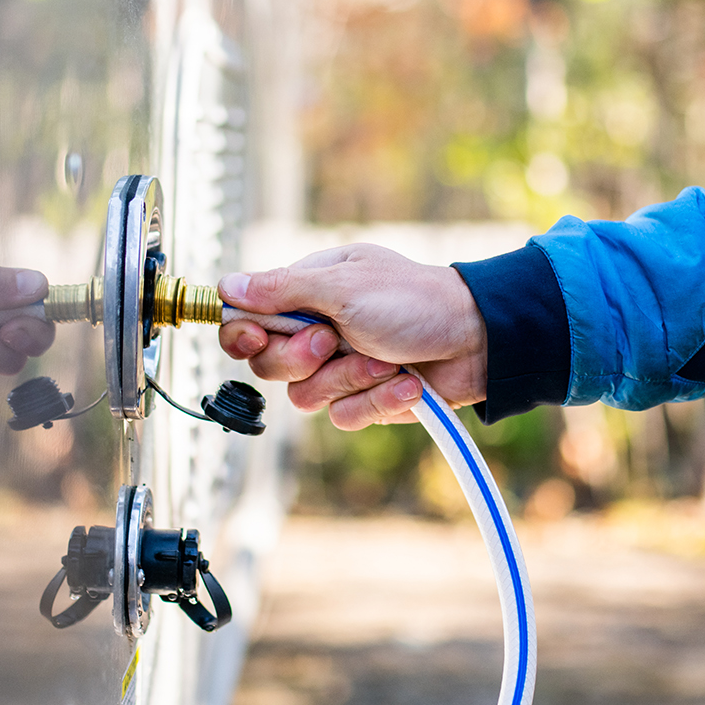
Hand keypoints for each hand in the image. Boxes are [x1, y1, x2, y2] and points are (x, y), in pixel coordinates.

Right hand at [217, 244, 486, 429]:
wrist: (478, 339)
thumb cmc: (415, 299)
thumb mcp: (343, 287)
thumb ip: (282, 290)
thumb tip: (227, 287)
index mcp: (308, 294)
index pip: (248, 320)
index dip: (243, 334)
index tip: (253, 337)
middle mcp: (319, 330)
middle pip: (269, 365)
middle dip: (303, 357)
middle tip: (335, 339)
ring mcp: (342, 367)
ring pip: (306, 397)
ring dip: (351, 379)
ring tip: (387, 359)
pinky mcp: (366, 399)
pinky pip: (344, 417)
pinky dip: (377, 400)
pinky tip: (407, 381)